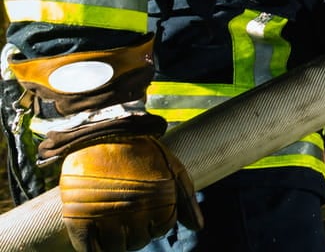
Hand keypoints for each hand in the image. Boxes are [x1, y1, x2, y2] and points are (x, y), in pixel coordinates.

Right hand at [57, 135, 202, 251]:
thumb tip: (198, 228)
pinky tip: (96, 240)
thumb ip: (186, 200)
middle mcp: (135, 212)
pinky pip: (88, 249)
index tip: (146, 213)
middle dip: (135, 234)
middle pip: (137, 242)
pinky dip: (92, 250)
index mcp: (160, 202)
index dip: (154, 224)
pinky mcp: (79, 218)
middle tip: (126, 219)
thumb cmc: (142, 150)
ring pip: (114, 248)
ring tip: (112, 226)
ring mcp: (106, 216)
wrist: (106, 132)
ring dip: (115, 242)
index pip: (160, 230)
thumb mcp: (173, 169)